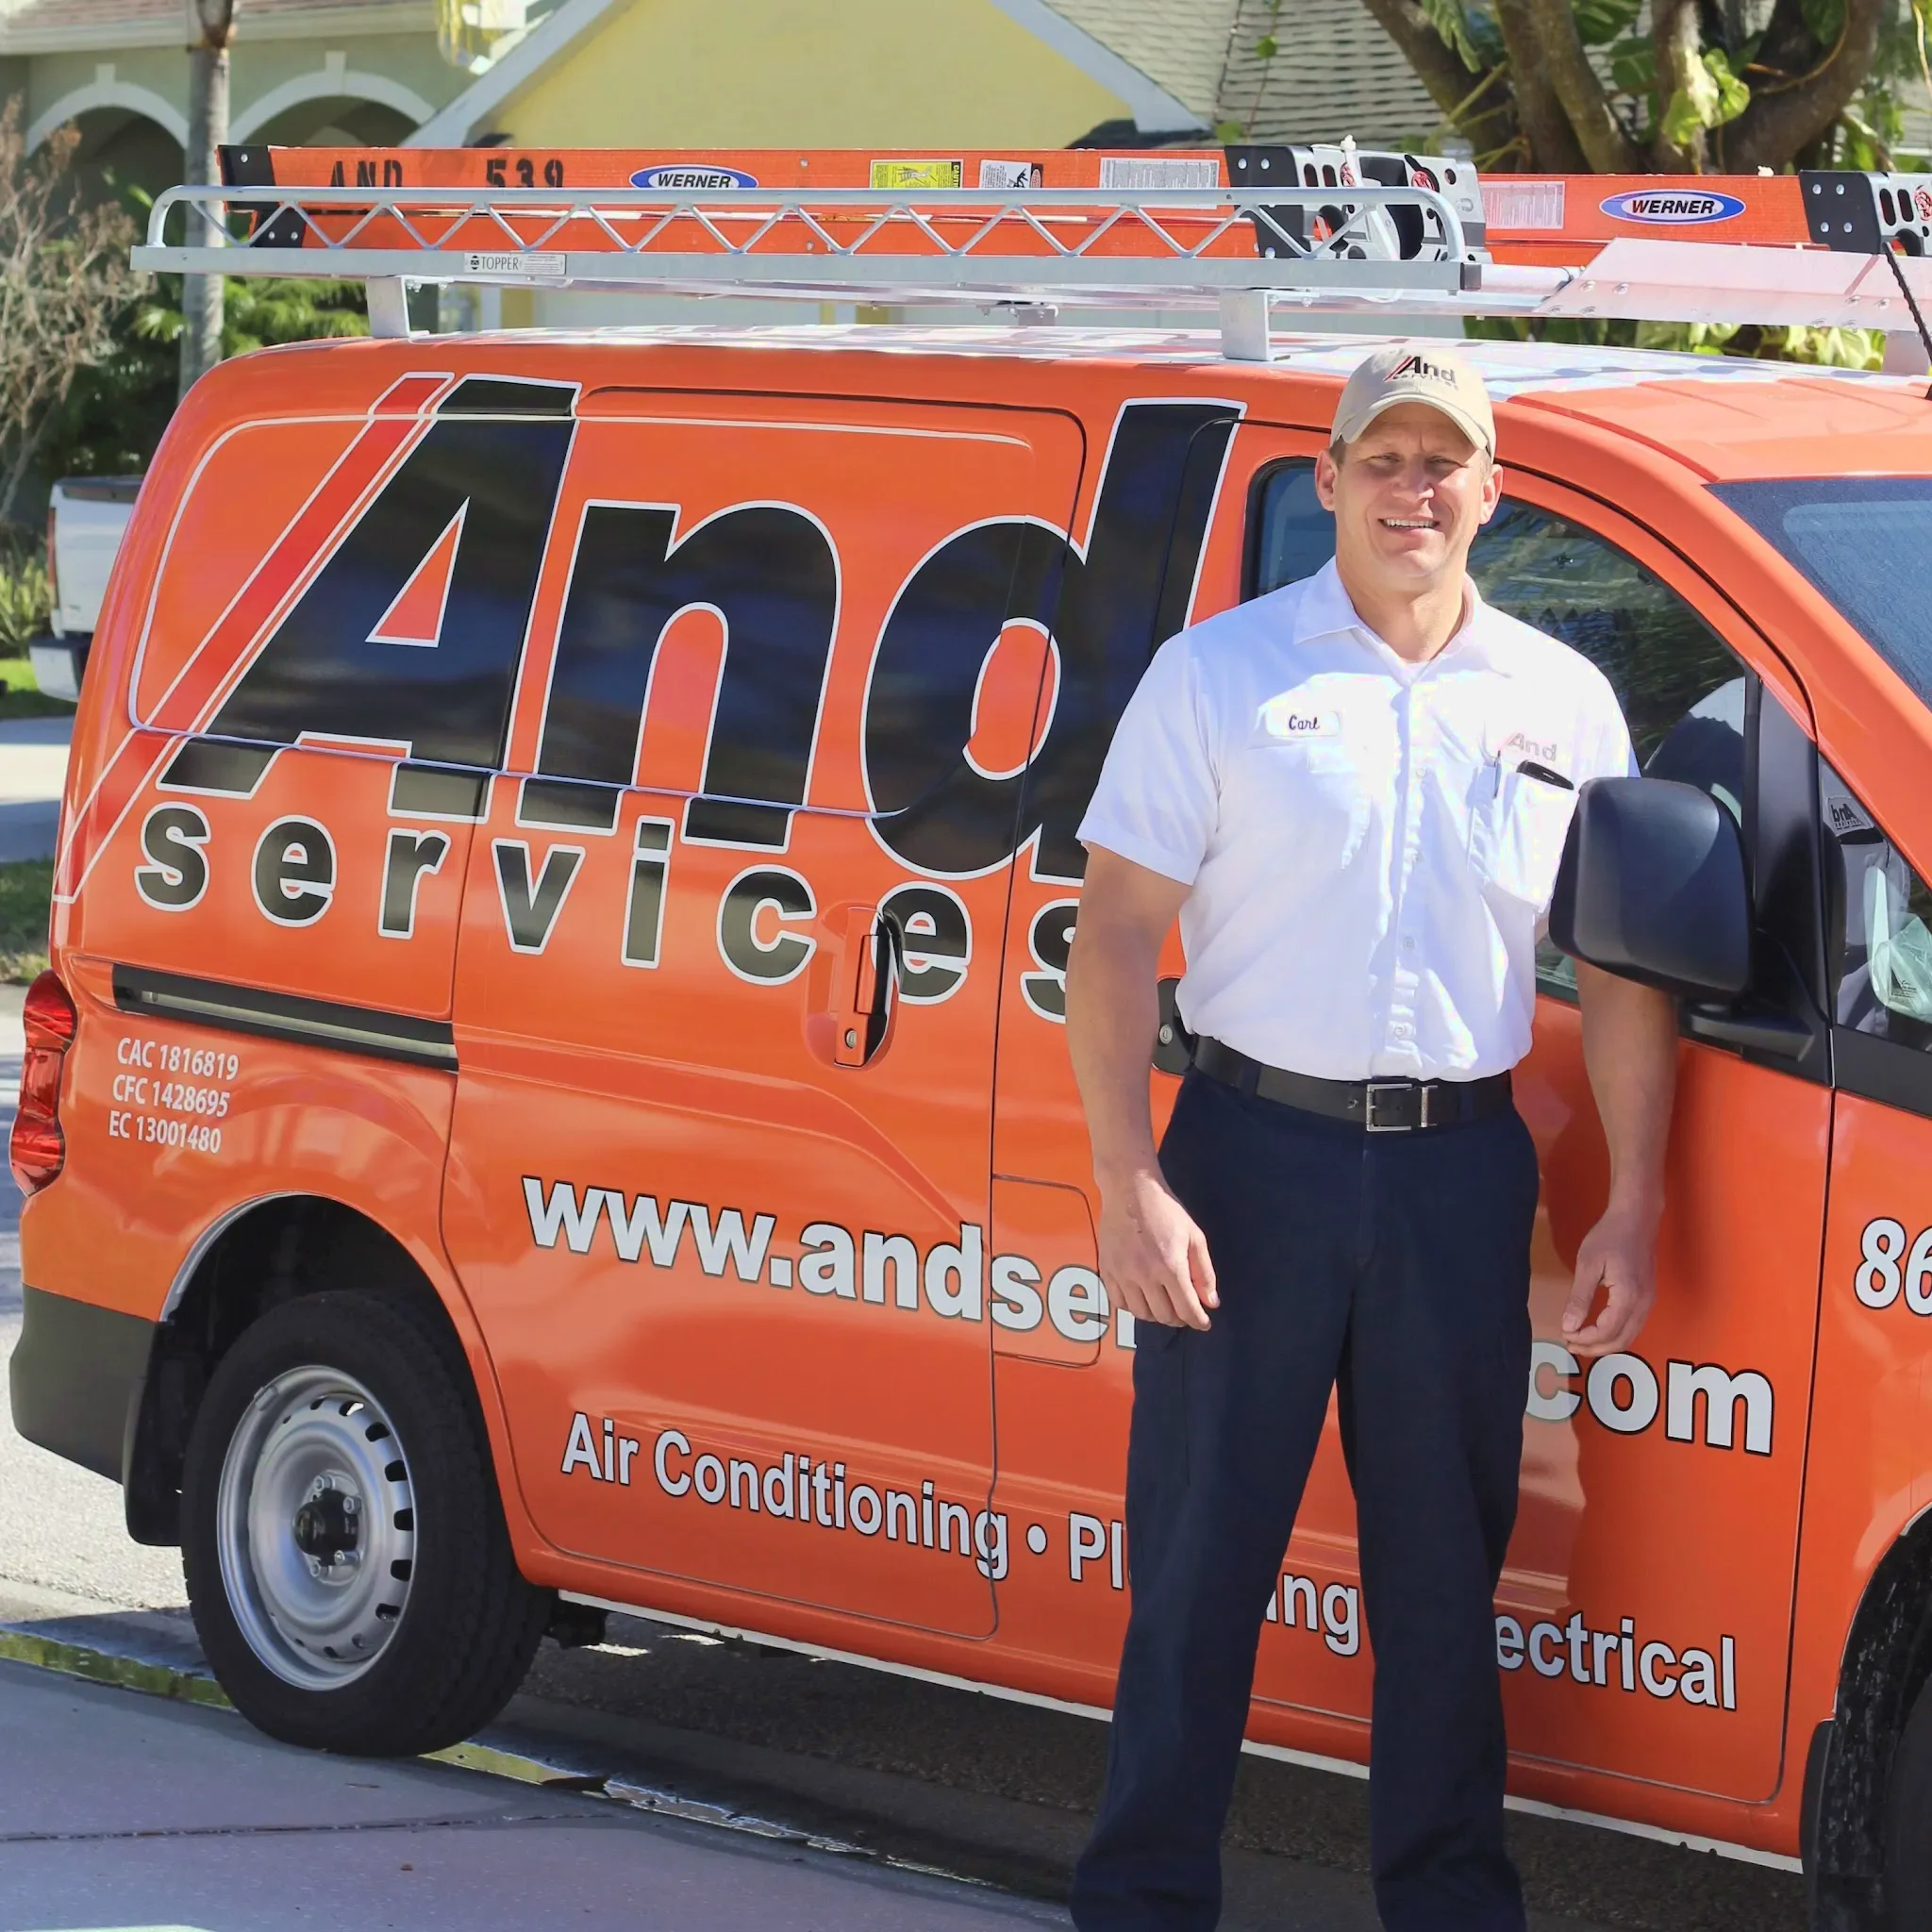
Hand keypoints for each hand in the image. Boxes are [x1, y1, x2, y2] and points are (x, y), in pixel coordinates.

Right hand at [1096, 1167, 1217, 1329]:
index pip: (1187, 1309)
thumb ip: (1204, 1273)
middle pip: (1164, 1316)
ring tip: (1164, 1304)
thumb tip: (1210, 1303)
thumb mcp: (1195, 1237)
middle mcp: (1144, 1275)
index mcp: (1170, 1266)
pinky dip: (1134, 1307)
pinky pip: (1119, 1303)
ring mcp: (1122, 1274)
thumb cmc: (1166, 1210)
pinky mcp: (1107, 1270)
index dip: (1198, 1321)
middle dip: (1179, 1318)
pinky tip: (1143, 1297)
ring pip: (1141, 1314)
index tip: (1204, 1323)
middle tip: (1185, 1310)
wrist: (1130, 1189)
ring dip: (1157, 1315)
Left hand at [1561, 1200, 1660, 1356]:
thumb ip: (1579, 1298)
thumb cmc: (1609, 1237)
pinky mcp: (1648, 1298)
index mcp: (1628, 1296)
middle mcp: (1643, 1304)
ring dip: (1605, 1344)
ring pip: (1629, 1336)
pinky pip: (1633, 1326)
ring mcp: (1649, 1302)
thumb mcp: (1588, 1264)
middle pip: (1621, 1340)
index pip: (1607, 1331)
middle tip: (1570, 1344)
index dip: (1585, 1339)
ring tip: (1580, 1340)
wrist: (1637, 1219)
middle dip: (1594, 1348)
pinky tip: (1598, 1329)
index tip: (1565, 1335)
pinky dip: (1615, 1334)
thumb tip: (1568, 1326)